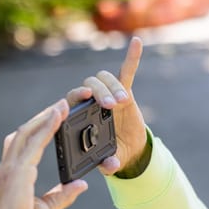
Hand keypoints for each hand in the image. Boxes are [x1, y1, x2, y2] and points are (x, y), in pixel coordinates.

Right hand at [0, 99, 86, 208]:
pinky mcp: (16, 174)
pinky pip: (32, 144)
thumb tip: (80, 185)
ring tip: (64, 104)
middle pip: (24, 133)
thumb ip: (61, 196)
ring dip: (45, 117)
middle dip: (43, 117)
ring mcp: (9, 171)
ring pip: (26, 133)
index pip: (24, 146)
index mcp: (11, 178)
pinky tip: (58, 116)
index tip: (55, 118)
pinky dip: (46, 127)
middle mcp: (7, 170)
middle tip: (63, 103)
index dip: (38, 130)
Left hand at [66, 36, 146, 175]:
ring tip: (122, 102)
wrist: (128, 151)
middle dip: (100, 93)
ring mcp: (108, 95)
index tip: (86, 96)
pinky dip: (131, 58)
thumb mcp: (109, 161)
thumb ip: (108, 163)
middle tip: (111, 106)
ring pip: (105, 79)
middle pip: (89, 85)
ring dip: (113, 87)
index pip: (72, 99)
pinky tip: (136, 43)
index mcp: (80, 117)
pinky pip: (127, 71)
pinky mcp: (125, 91)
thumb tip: (111, 166)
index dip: (77, 94)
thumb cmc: (111, 154)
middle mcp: (91, 102)